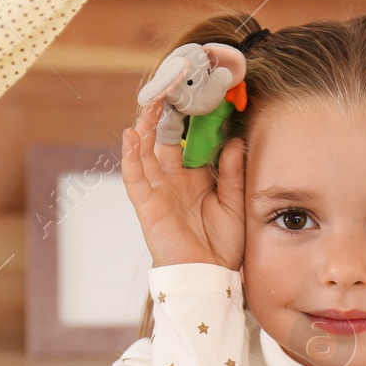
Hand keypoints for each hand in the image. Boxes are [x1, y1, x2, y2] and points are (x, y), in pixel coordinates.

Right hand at [121, 96, 245, 268]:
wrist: (210, 277)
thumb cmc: (223, 245)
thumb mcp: (234, 202)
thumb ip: (231, 172)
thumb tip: (233, 140)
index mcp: (196, 178)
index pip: (191, 142)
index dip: (192, 120)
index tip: (200, 93)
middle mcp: (175, 180)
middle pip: (166, 141)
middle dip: (166, 116)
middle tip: (171, 88)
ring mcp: (159, 191)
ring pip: (147, 152)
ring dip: (146, 127)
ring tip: (150, 102)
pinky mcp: (147, 205)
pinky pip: (135, 177)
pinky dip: (131, 155)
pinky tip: (131, 135)